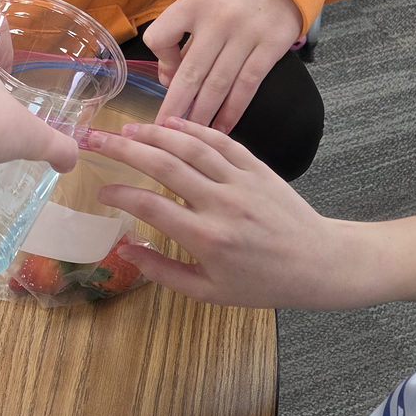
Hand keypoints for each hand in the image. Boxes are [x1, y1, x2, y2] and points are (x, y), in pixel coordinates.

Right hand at [85, 118, 345, 307]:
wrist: (318, 263)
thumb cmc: (262, 283)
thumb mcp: (209, 292)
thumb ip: (163, 271)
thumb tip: (126, 249)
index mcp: (206, 238)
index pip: (151, 206)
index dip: (120, 194)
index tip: (101, 189)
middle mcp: (221, 203)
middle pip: (164, 166)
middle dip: (124, 149)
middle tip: (96, 138)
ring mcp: (241, 181)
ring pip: (191, 147)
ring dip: (155, 134)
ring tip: (127, 129)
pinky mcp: (257, 168)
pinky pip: (221, 141)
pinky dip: (194, 129)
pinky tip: (170, 124)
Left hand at [143, 0, 302, 131]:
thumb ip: (181, 35)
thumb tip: (168, 79)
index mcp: (193, 3)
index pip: (160, 38)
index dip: (161, 62)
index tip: (168, 76)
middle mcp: (218, 19)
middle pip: (190, 72)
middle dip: (174, 107)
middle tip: (162, 133)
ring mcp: (246, 34)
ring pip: (218, 84)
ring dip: (203, 115)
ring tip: (191, 136)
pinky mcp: (270, 46)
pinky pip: (247, 85)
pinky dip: (233, 110)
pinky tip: (222, 127)